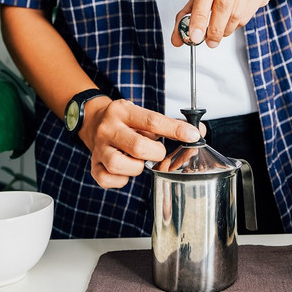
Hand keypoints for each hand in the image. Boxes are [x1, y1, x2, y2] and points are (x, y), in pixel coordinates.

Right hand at [77, 97, 200, 188]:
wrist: (92, 119)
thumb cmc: (124, 120)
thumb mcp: (143, 114)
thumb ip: (169, 124)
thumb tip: (199, 132)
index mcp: (123, 111)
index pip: (153, 121)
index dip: (175, 130)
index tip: (193, 135)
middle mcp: (109, 128)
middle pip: (138, 146)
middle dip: (156, 153)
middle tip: (157, 152)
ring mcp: (99, 148)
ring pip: (119, 165)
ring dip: (136, 168)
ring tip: (138, 160)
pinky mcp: (93, 165)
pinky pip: (107, 180)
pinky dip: (121, 180)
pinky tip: (126, 170)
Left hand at [171, 0, 280, 48]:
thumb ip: (190, 10)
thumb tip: (178, 36)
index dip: (198, 16)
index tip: (194, 35)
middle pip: (222, 2)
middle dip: (213, 27)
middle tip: (208, 40)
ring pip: (236, 11)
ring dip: (225, 28)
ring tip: (220, 31)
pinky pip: (247, 13)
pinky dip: (237, 24)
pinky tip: (232, 21)